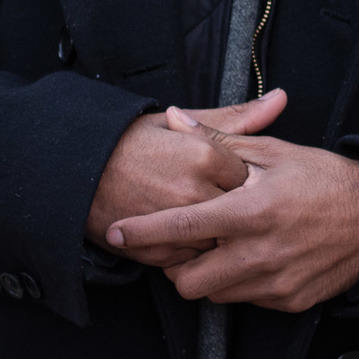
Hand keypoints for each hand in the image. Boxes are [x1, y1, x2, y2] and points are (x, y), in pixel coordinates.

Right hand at [86, 89, 287, 266]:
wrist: (77, 170)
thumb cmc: (131, 141)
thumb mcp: (180, 122)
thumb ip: (236, 117)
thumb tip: (281, 99)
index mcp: (205, 155)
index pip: (250, 178)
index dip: (239, 180)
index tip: (226, 178)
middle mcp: (196, 191)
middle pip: (239, 211)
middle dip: (234, 209)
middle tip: (218, 201)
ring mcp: (178, 224)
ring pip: (221, 240)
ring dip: (216, 234)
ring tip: (199, 218)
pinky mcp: (161, 250)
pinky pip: (195, 260)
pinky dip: (192, 251)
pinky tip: (182, 235)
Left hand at [104, 95, 358, 312]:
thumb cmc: (322, 176)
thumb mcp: (271, 151)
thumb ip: (216, 142)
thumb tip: (174, 118)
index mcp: (250, 211)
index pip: (180, 228)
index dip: (142, 233)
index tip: (116, 233)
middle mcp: (259, 254)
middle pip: (187, 281)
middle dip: (175, 264)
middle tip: (181, 243)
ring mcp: (275, 283)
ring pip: (214, 295)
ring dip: (207, 274)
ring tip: (219, 246)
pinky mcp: (289, 301)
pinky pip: (246, 301)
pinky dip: (238, 283)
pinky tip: (250, 257)